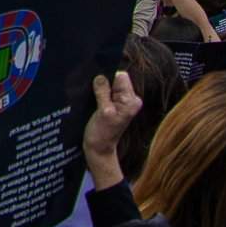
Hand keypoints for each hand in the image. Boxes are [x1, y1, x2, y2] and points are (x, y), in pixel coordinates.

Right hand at [81, 71, 140, 186]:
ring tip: (94, 103)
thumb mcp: (103, 112)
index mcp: (131, 100)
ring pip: (108, 86)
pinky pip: (105, 93)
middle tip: (95, 98)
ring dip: (99, 91)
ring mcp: (122, 103)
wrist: (99, 150)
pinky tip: (94, 104)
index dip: (108, 79)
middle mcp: (129, 100)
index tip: (98, 89)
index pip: (121, 76)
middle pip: (115, 80)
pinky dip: (98, 95)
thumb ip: (103, 92)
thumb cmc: (102, 134)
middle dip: (103, 85)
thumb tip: (100, 76)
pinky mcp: (113, 105)